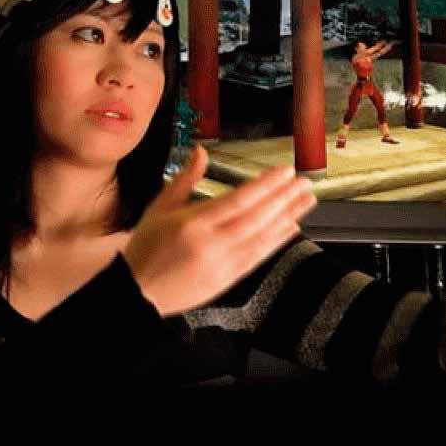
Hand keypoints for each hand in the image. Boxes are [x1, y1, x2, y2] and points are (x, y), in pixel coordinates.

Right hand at [123, 146, 316, 316]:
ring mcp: (223, 263)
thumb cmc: (147, 249)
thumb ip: (184, 179)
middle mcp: (212, 244)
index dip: (265, 185)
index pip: (238, 200)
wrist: (139, 293)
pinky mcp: (229, 278)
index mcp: (193, 223)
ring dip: (288, 216)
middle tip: (304, 182)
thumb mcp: (159, 208)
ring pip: (263, 236)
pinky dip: (277, 241)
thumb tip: (201, 151)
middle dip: (284, 198)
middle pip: (257, 217)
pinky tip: (291, 227)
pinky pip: (259, 256)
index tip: (284, 172)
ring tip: (307, 200)